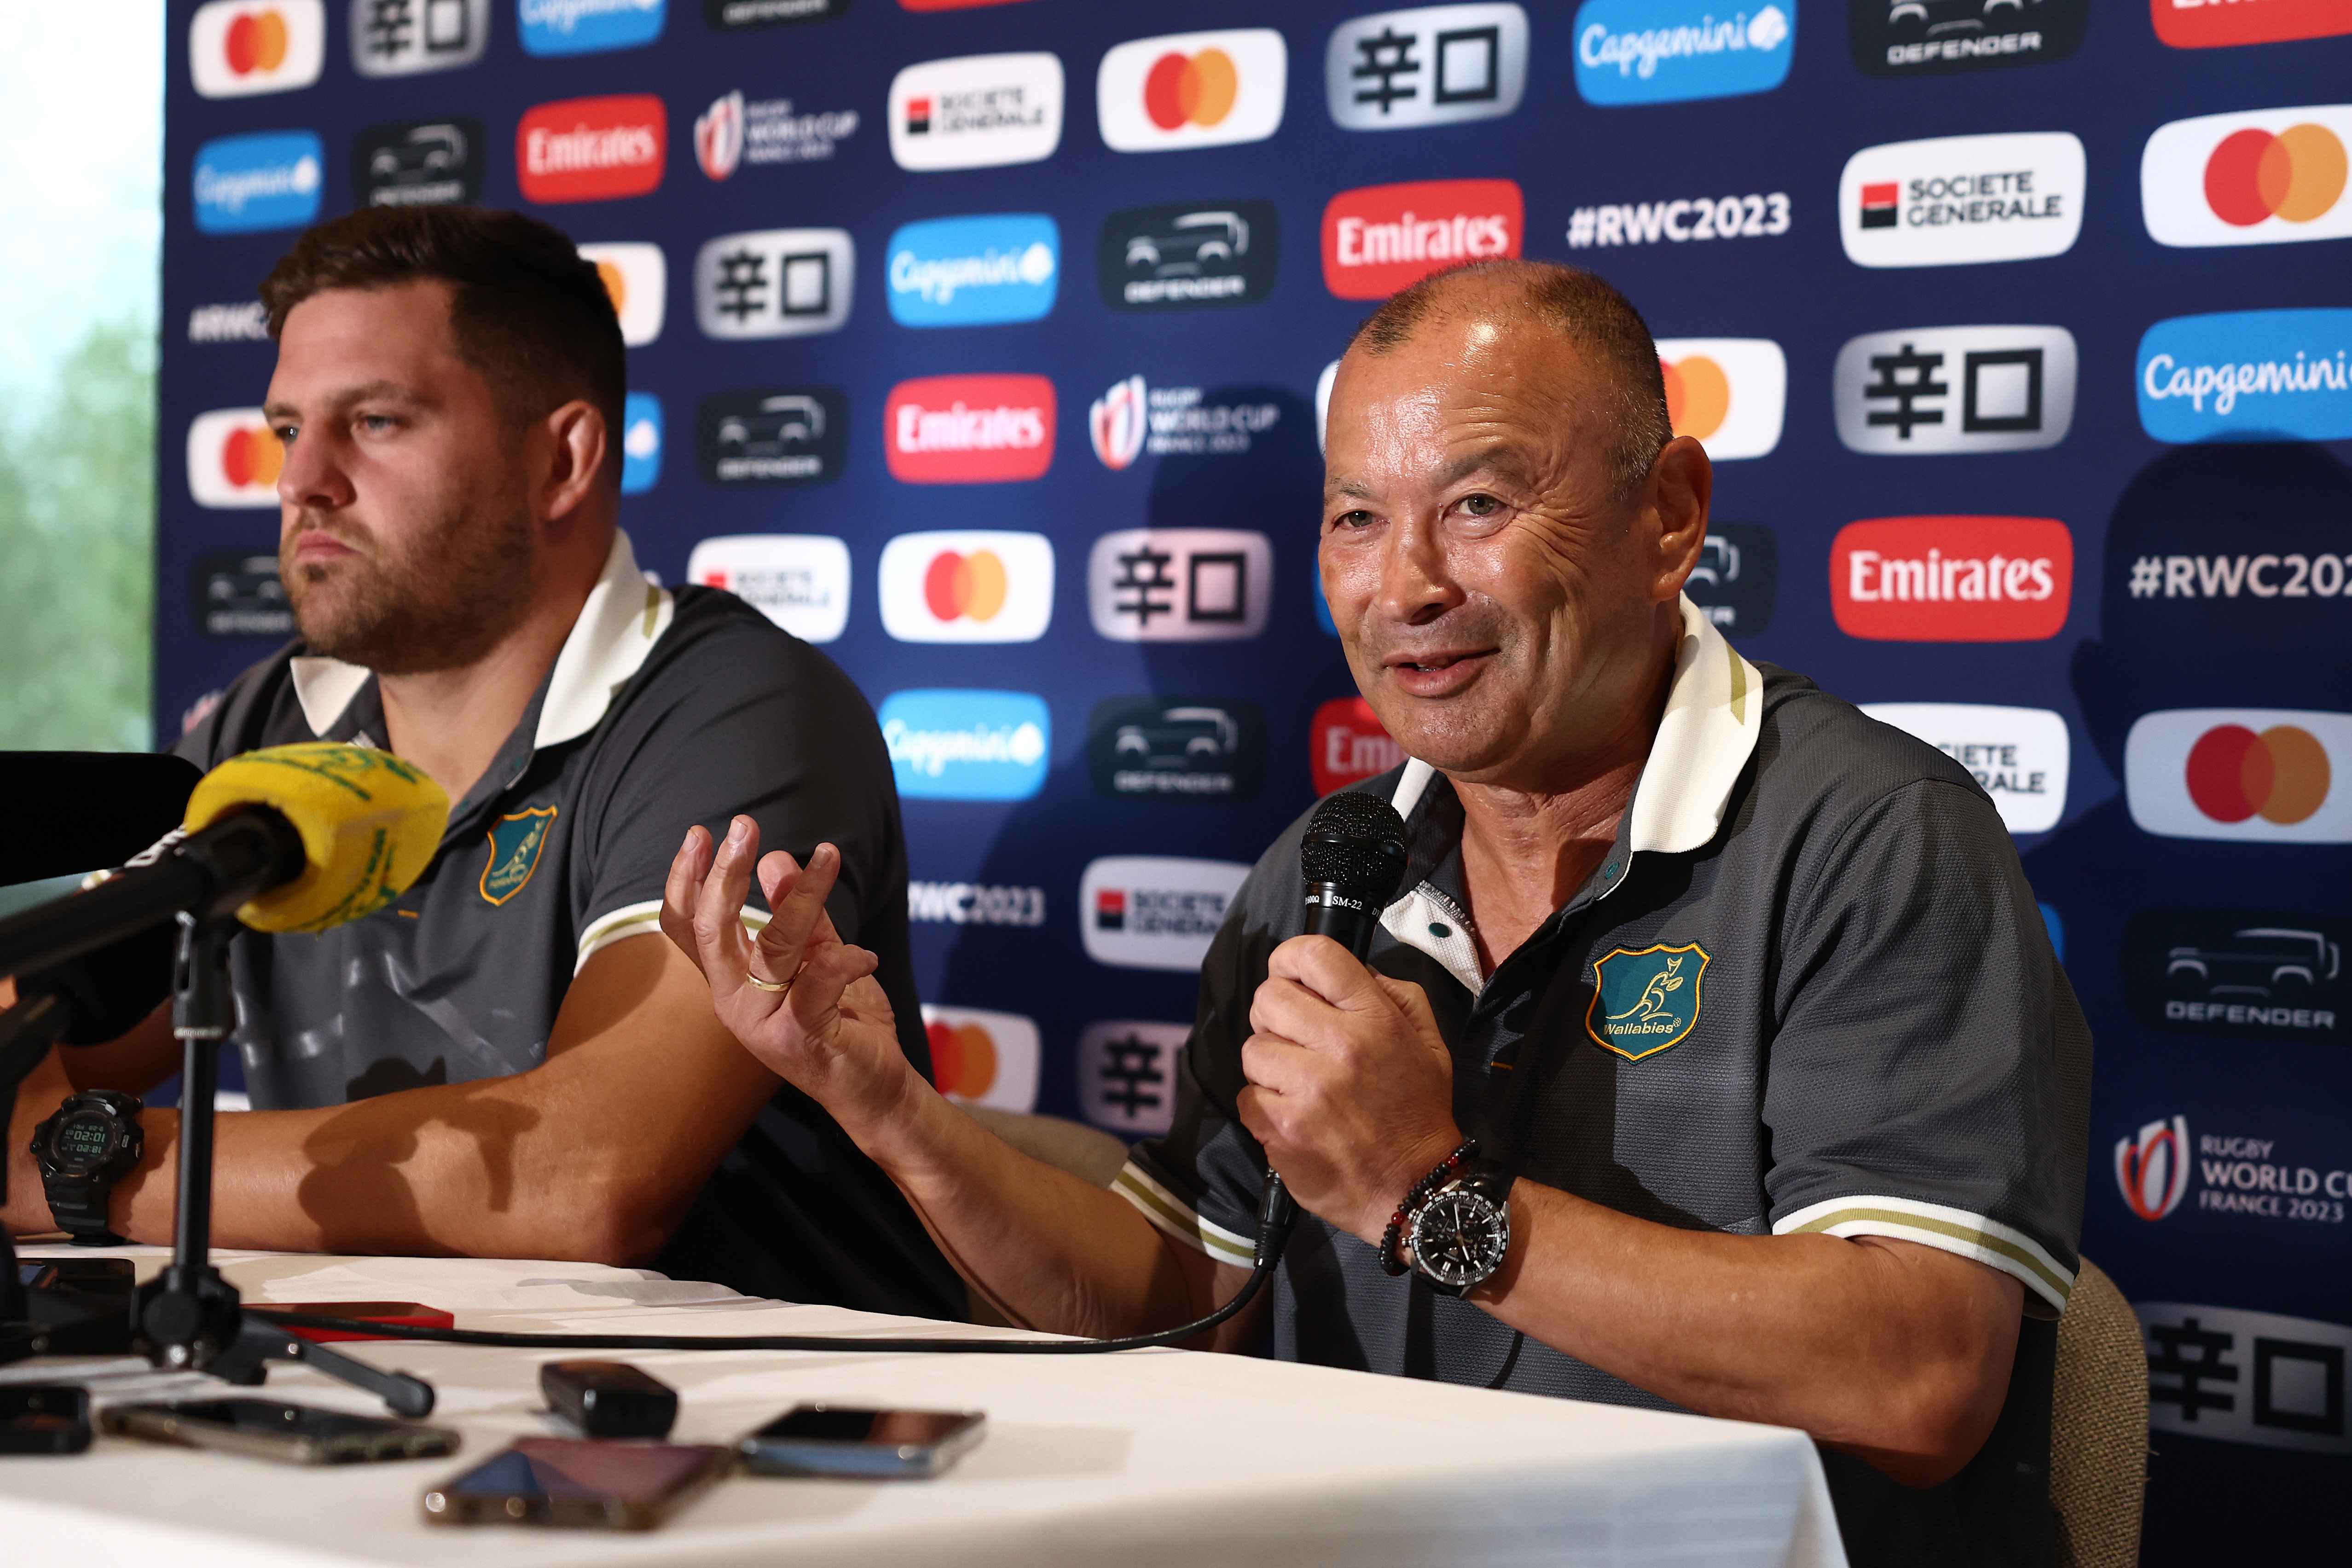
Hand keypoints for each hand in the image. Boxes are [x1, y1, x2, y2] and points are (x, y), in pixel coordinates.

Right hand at [659, 817, 915, 1135]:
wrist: (875, 1088)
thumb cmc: (843, 1020)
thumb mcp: (819, 956)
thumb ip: (799, 914)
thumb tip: (775, 858)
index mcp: (731, 980)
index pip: (687, 927)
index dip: (684, 880)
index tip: (699, 834)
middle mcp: (735, 1002)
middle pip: (712, 929)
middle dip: (726, 874)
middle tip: (744, 826)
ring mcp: (763, 1023)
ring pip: (774, 946)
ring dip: (803, 895)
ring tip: (829, 855)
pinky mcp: (801, 1039)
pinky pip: (819, 983)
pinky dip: (845, 959)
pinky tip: (865, 954)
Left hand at [1235, 935, 1462, 1245]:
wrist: (1415, 1192)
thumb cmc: (1418, 1116)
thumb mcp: (1429, 1044)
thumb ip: (1394, 996)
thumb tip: (1353, 971)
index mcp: (1377, 1021)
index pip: (1316, 956)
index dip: (1291, 958)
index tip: (1289, 974)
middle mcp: (1342, 1048)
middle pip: (1268, 997)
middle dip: (1276, 1016)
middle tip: (1297, 1039)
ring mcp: (1309, 1090)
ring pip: (1252, 1048)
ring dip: (1270, 1064)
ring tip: (1299, 1083)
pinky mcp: (1282, 1128)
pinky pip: (1246, 1095)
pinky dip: (1263, 1105)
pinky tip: (1292, 1114)